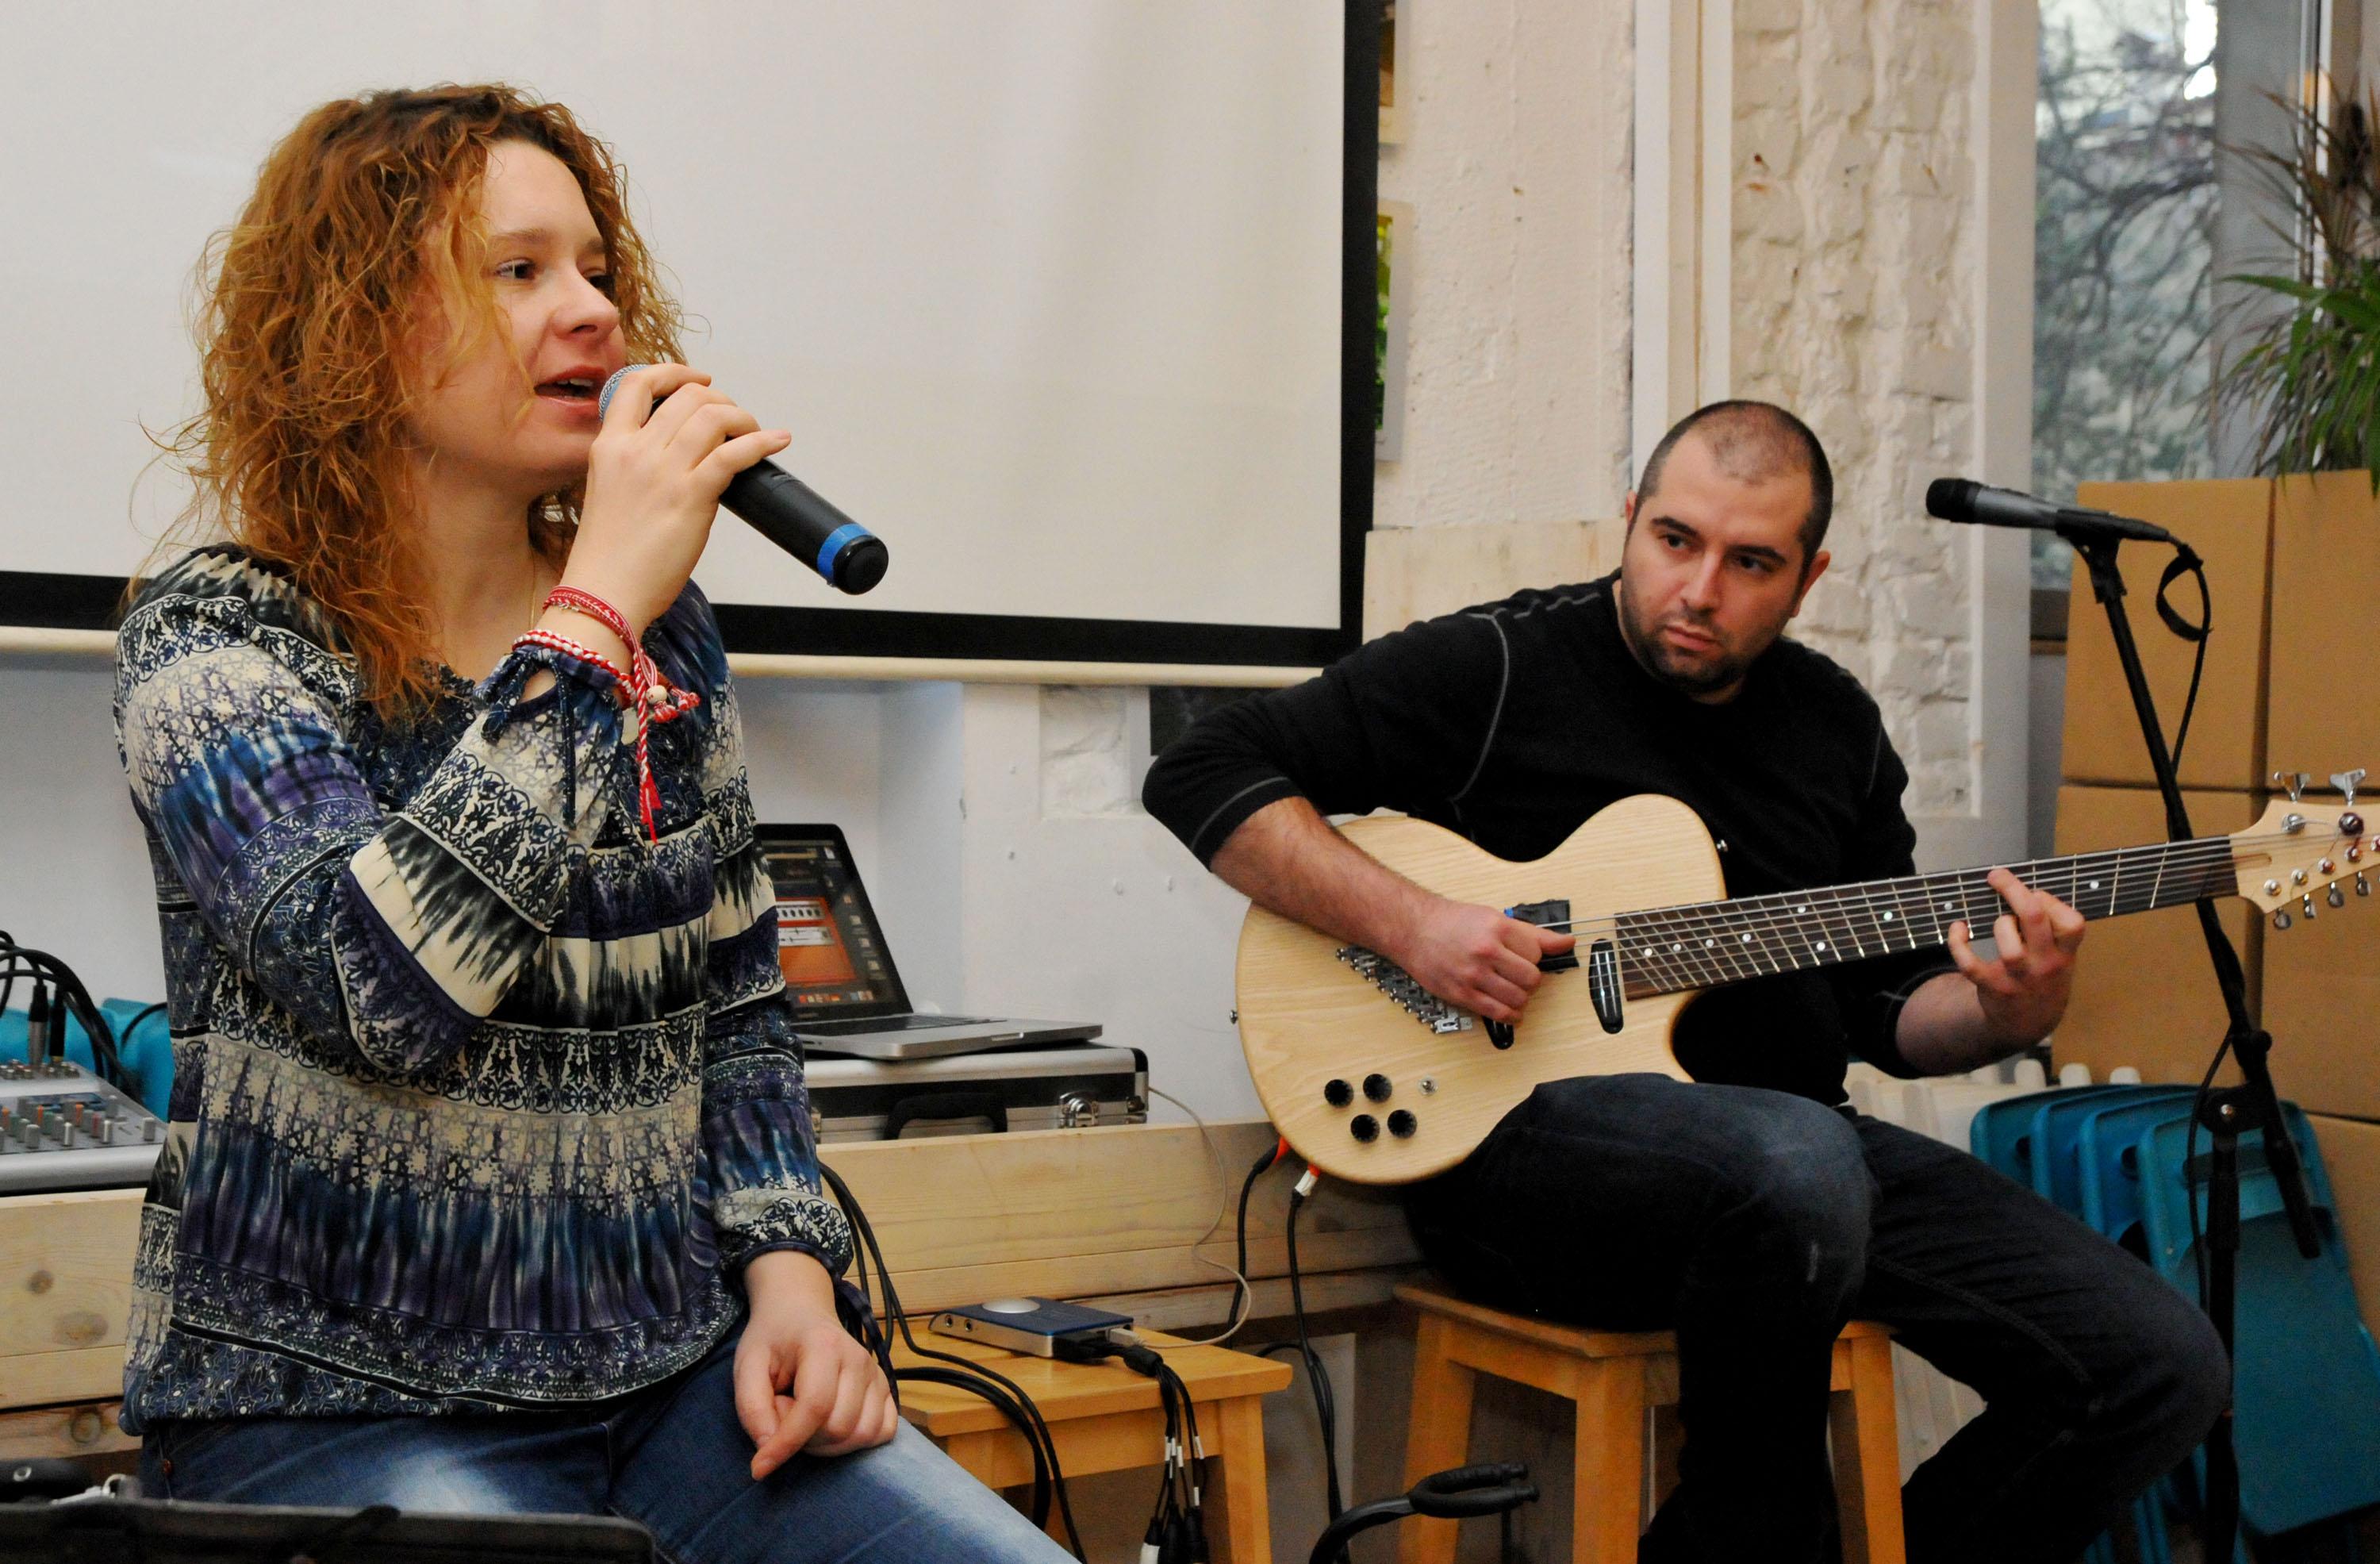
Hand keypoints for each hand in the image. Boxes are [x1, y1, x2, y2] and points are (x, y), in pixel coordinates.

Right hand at [562, 363, 791, 633]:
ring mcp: (663, 472)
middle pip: (687, 396)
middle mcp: (635, 451)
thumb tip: (681, 452)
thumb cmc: (610, 555)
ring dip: (743, 418)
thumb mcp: (610, 491)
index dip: (674, 373)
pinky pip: (734, 452)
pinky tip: (777, 441)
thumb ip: (636, 464)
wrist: (604, 593)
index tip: (699, 379)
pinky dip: (762, 441)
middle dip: (720, 400)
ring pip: (713, 414)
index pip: (636, 383)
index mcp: (609, 446)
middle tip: (734, 420)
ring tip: (753, 433)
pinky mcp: (691, 496)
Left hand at [733, 1251, 898, 1477]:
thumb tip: (768, 1449)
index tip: (759, 1467)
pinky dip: (857, 1441)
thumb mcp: (747, 1366)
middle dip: (804, 1437)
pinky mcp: (887, 1388)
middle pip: (838, 1428)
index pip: (814, 1408)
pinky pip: (884, 1431)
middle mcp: (860, 1359)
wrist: (801, 1313)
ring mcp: (878, 1374)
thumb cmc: (772, 1340)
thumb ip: (752, 1407)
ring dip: (828, 1443)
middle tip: (784, 1412)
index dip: (786, 1443)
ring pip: (861, 1435)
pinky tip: (832, 1424)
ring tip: (806, 1418)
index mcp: (824, 1346)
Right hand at [1393, 898, 1575, 1022]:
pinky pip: (1497, 1013)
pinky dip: (1511, 1016)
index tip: (1527, 959)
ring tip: (1515, 993)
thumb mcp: (1495, 917)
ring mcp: (1473, 974)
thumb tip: (1567, 942)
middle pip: (1531, 978)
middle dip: (1531, 981)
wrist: (1414, 929)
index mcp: (1497, 928)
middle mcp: (1486, 951)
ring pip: (1518, 998)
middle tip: (1522, 977)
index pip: (1537, 952)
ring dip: (1522, 999)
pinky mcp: (1462, 993)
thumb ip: (1532, 933)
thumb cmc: (1452, 922)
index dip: (1535, 958)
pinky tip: (1512, 1012)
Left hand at [1945, 867, 2086, 1046]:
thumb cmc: (2044, 976)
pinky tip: (1958, 928)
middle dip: (2014, 890)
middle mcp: (2045, 965)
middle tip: (1997, 877)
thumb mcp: (2061, 956)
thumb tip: (2025, 890)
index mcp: (2065, 954)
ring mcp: (2019, 978)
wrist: (2029, 1022)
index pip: (2072, 922)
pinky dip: (1958, 942)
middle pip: (2033, 919)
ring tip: (2000, 924)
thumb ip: (2052, 929)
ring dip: (1999, 925)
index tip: (2036, 895)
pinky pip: (1970, 963)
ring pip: (2008, 945)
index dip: (2052, 901)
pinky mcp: (1992, 986)